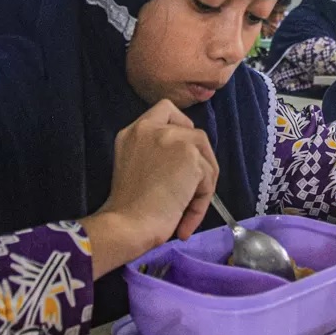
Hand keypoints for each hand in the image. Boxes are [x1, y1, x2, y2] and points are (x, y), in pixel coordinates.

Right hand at [82, 100, 217, 277]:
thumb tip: (189, 161)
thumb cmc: (128, 209)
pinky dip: (201, 202)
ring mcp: (171, 138)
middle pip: (193, 133)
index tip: (184, 151)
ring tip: (186, 212)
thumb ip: (155, 154)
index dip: (181, 127)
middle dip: (200, 161)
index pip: (165, 110)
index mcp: (134, 132)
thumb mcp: (134, 167)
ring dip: (202, 185)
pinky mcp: (189, 155)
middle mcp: (151, 128)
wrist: (127, 224)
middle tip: (194, 189)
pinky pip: (208, 177)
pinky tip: (185, 221)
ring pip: (204, 156)